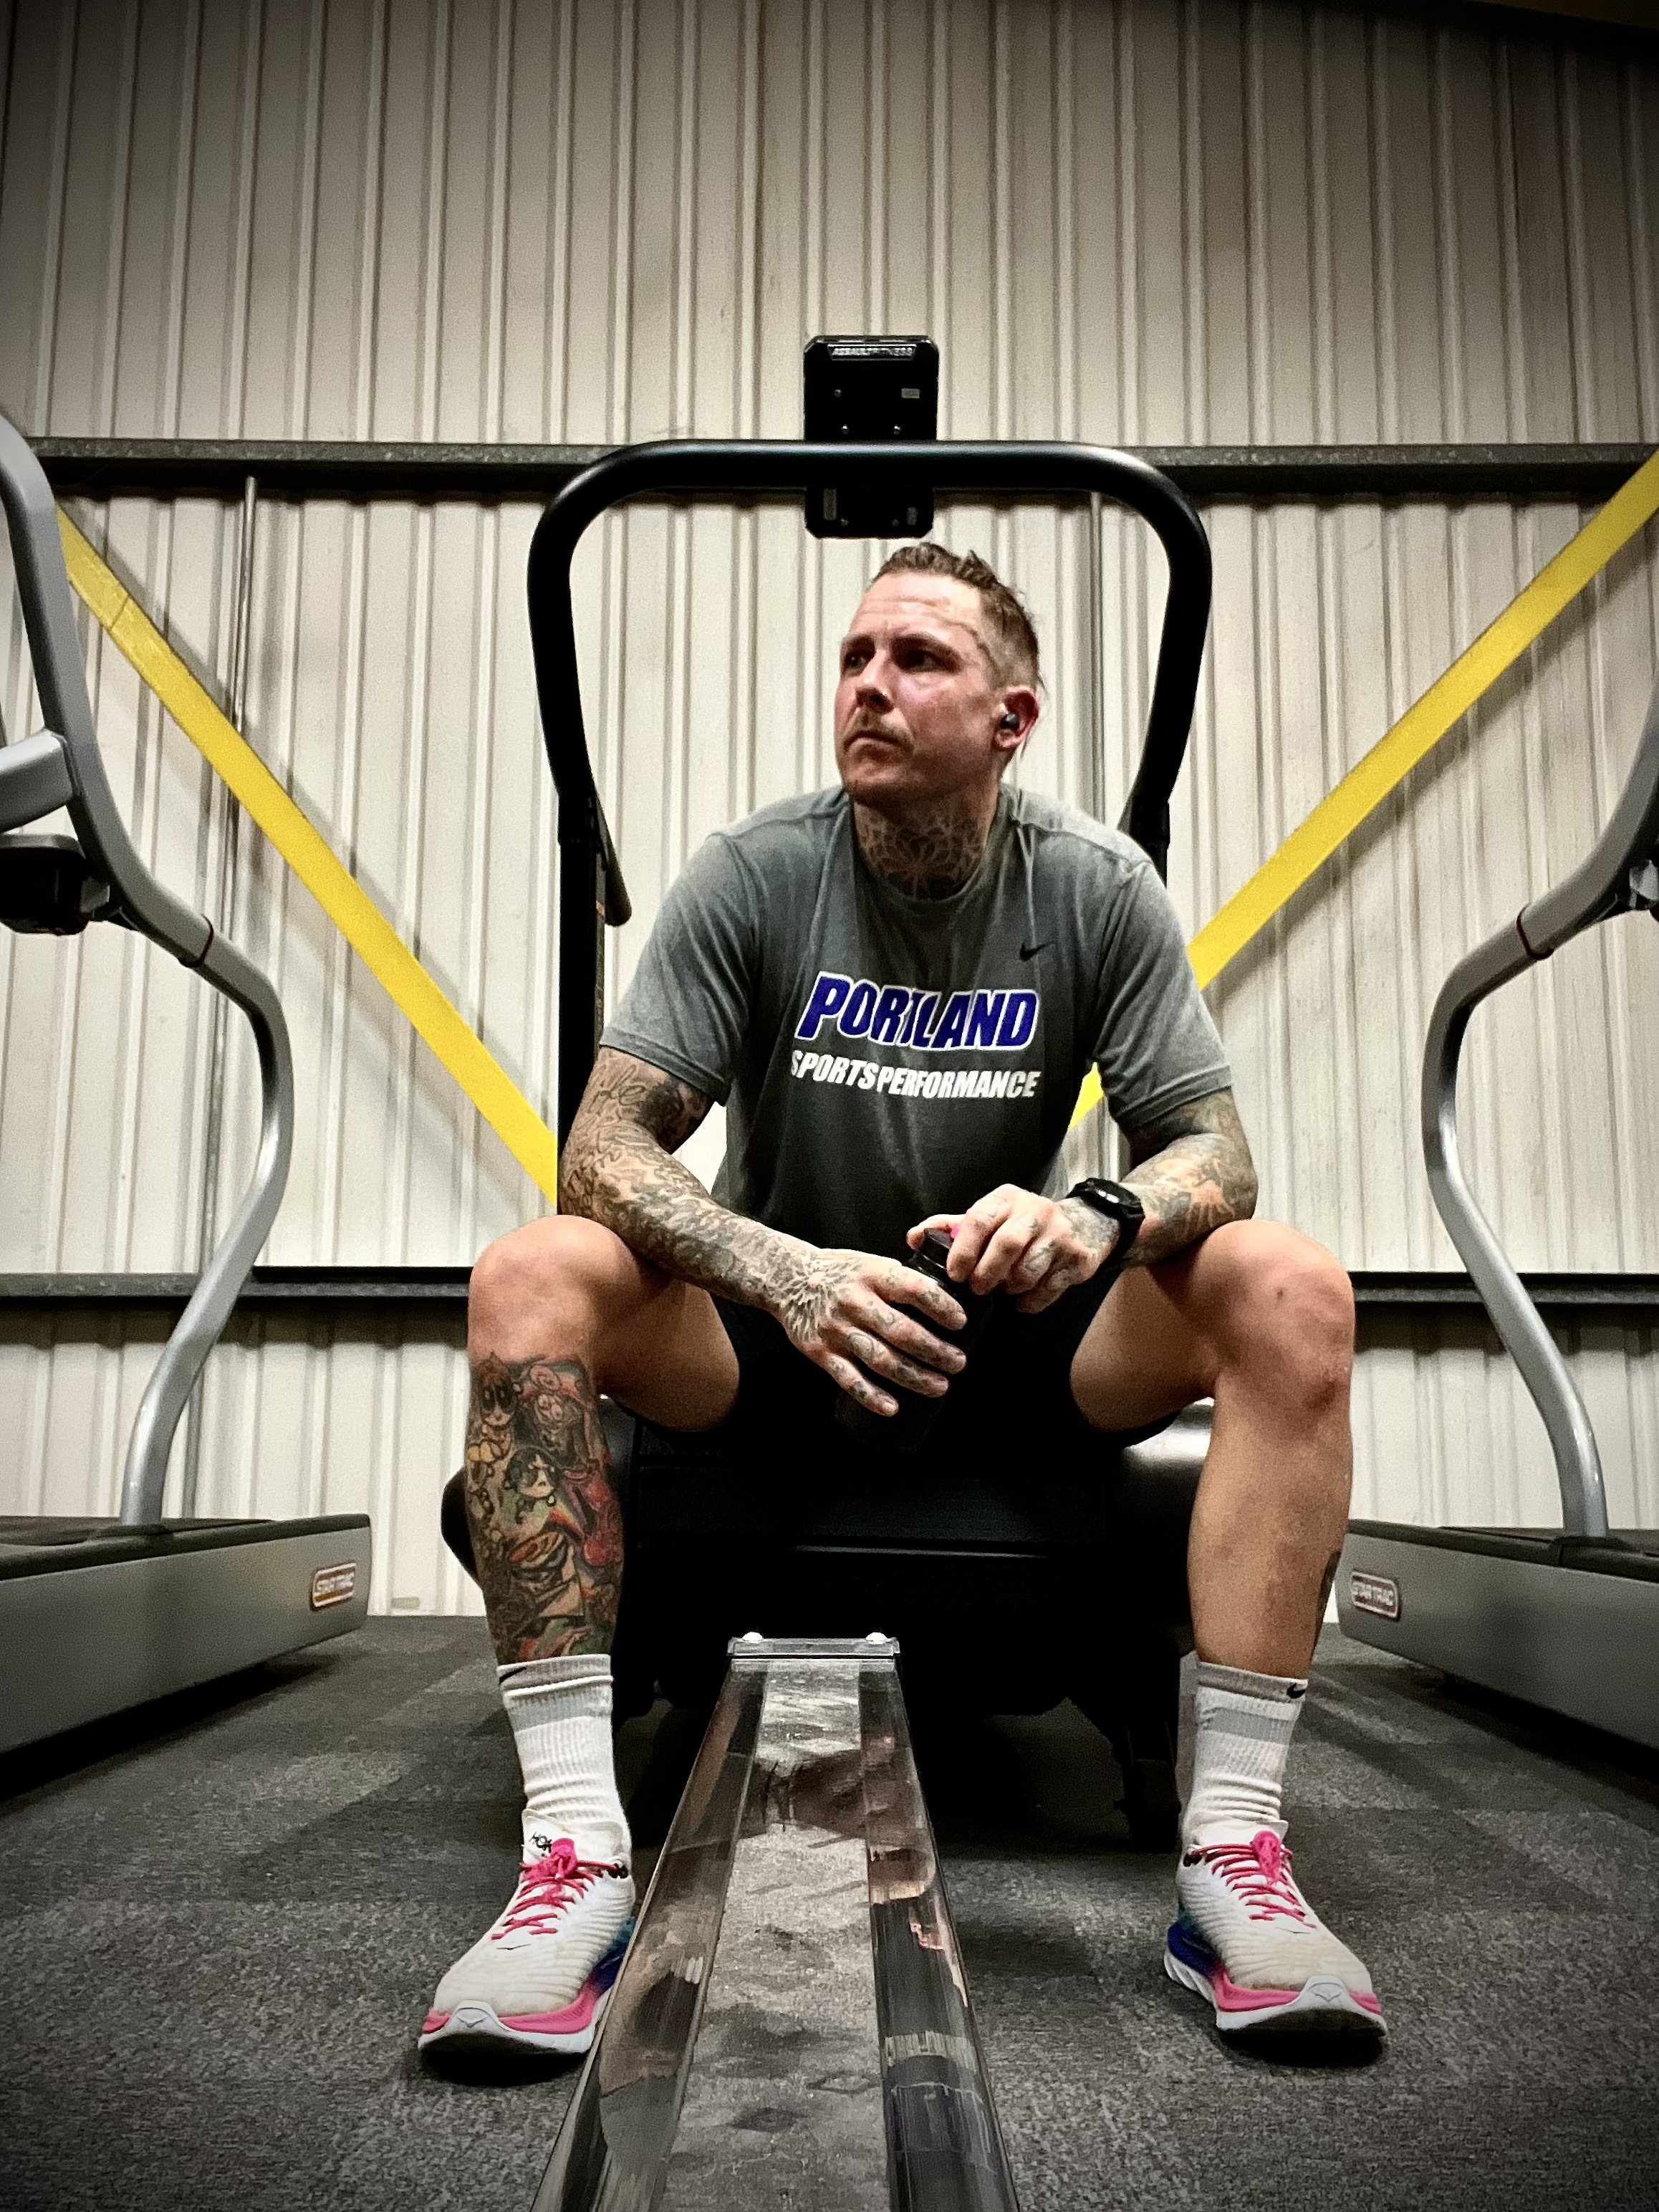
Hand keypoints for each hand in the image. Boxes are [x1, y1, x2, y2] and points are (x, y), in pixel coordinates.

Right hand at [770, 1244, 966, 1415]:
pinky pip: (849, 1379)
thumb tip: (943, 1297)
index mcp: (872, 1275)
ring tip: (939, 1385)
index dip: (941, 1307)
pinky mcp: (821, 1352)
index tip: (960, 1322)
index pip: (914, 1289)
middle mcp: (855, 1302)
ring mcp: (837, 1329)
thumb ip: (899, 1278)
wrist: (787, 1278)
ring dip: (914, 1376)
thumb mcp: (869, 1261)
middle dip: (935, 1351)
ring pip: (881, 1359)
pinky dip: (871, 1396)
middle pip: (902, 1332)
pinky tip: (893, 1407)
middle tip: (958, 1362)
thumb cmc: (838, 1271)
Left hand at [910, 1184, 1115, 1313]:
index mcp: (1006, 1198)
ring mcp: (1060, 1234)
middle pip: (1007, 1244)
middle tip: (978, 1288)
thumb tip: (913, 1237)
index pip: (979, 1220)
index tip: (954, 1274)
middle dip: (987, 1273)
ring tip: (1003, 1290)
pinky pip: (1050, 1288)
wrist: (1085, 1223)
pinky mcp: (1078, 1258)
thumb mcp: (990, 1216)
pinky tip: (1023, 1300)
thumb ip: (952, 1227)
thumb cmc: (1022, 1224)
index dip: (962, 1251)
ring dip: (1011, 1287)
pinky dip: (1031, 1301)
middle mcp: (1035, 1211)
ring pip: (1029, 1269)